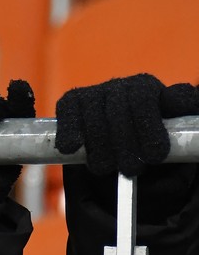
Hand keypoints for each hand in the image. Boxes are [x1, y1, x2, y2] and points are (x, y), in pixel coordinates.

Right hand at [55, 74, 198, 176]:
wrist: (123, 143)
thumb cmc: (151, 139)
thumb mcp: (174, 130)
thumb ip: (182, 113)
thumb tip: (188, 102)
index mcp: (150, 89)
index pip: (145, 100)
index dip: (148, 127)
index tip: (155, 155)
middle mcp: (123, 85)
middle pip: (118, 110)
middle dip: (124, 143)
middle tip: (131, 169)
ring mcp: (96, 91)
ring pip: (93, 114)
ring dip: (98, 144)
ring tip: (104, 168)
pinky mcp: (72, 100)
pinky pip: (68, 111)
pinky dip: (69, 129)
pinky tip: (72, 147)